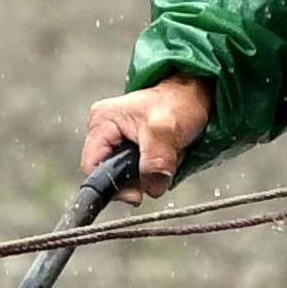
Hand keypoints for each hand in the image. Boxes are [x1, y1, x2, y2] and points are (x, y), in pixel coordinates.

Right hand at [78, 73, 211, 193]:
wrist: (194, 95)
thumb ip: (155, 160)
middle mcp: (104, 132)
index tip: (138, 192)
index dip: (113, 184)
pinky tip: (167, 156)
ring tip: (167, 156)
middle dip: (137, 180)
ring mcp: (118, 140)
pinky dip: (155, 171)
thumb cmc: (178, 102)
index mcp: (102, 123)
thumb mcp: (166, 129)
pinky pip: (140, 173)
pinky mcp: (132, 148)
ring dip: (150, 176)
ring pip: (127, 177)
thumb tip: (150, 187)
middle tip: (160, 168)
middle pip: (110, 175)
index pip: (92, 168)